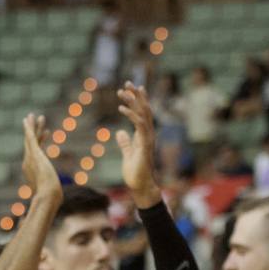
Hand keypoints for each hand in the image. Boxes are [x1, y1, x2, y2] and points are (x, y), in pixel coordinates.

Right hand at [21, 113, 60, 202]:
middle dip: (31, 131)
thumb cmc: (50, 198)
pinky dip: (29, 128)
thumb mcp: (51, 195)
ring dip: (32, 126)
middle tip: (31, 120)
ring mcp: (30, 158)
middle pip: (29, 143)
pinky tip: (28, 119)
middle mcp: (27, 163)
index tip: (46, 132)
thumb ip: (51, 195)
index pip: (36, 152)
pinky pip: (30, 138)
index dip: (41, 140)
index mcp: (31, 171)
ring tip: (34, 115)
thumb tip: (56, 202)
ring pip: (29, 138)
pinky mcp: (34, 154)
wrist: (47, 195)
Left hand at [116, 82, 161, 207]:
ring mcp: (148, 138)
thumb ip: (125, 143)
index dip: (136, 100)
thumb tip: (120, 133)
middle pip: (144, 109)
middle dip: (136, 95)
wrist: (140, 186)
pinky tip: (121, 108)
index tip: (128, 89)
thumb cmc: (135, 173)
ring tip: (123, 91)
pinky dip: (131, 115)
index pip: (142, 113)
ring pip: (143, 113)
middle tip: (127, 82)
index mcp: (144, 135)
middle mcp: (148, 133)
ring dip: (134, 101)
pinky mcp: (145, 144)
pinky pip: (139, 125)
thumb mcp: (128, 154)